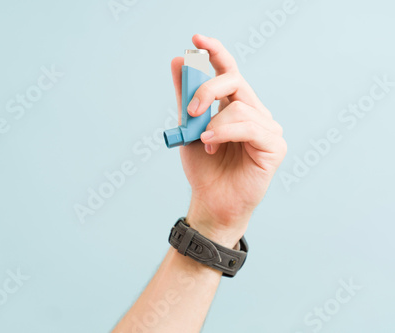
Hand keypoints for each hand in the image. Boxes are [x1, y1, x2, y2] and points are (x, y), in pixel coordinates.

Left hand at [171, 34, 286, 247]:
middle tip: (190, 110)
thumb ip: (185, 96)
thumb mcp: (188, 127)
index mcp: (235, 106)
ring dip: (214, 122)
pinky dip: (226, 132)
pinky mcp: (274, 146)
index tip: (196, 39)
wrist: (210, 200)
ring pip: (240, 107)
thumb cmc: (203, 167)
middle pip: (234, 81)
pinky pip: (251, 126)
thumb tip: (176, 60)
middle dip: (208, 89)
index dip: (215, 53)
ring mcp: (267, 128)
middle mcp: (254, 112)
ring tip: (203, 141)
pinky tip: (212, 144)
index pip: (229, 72)